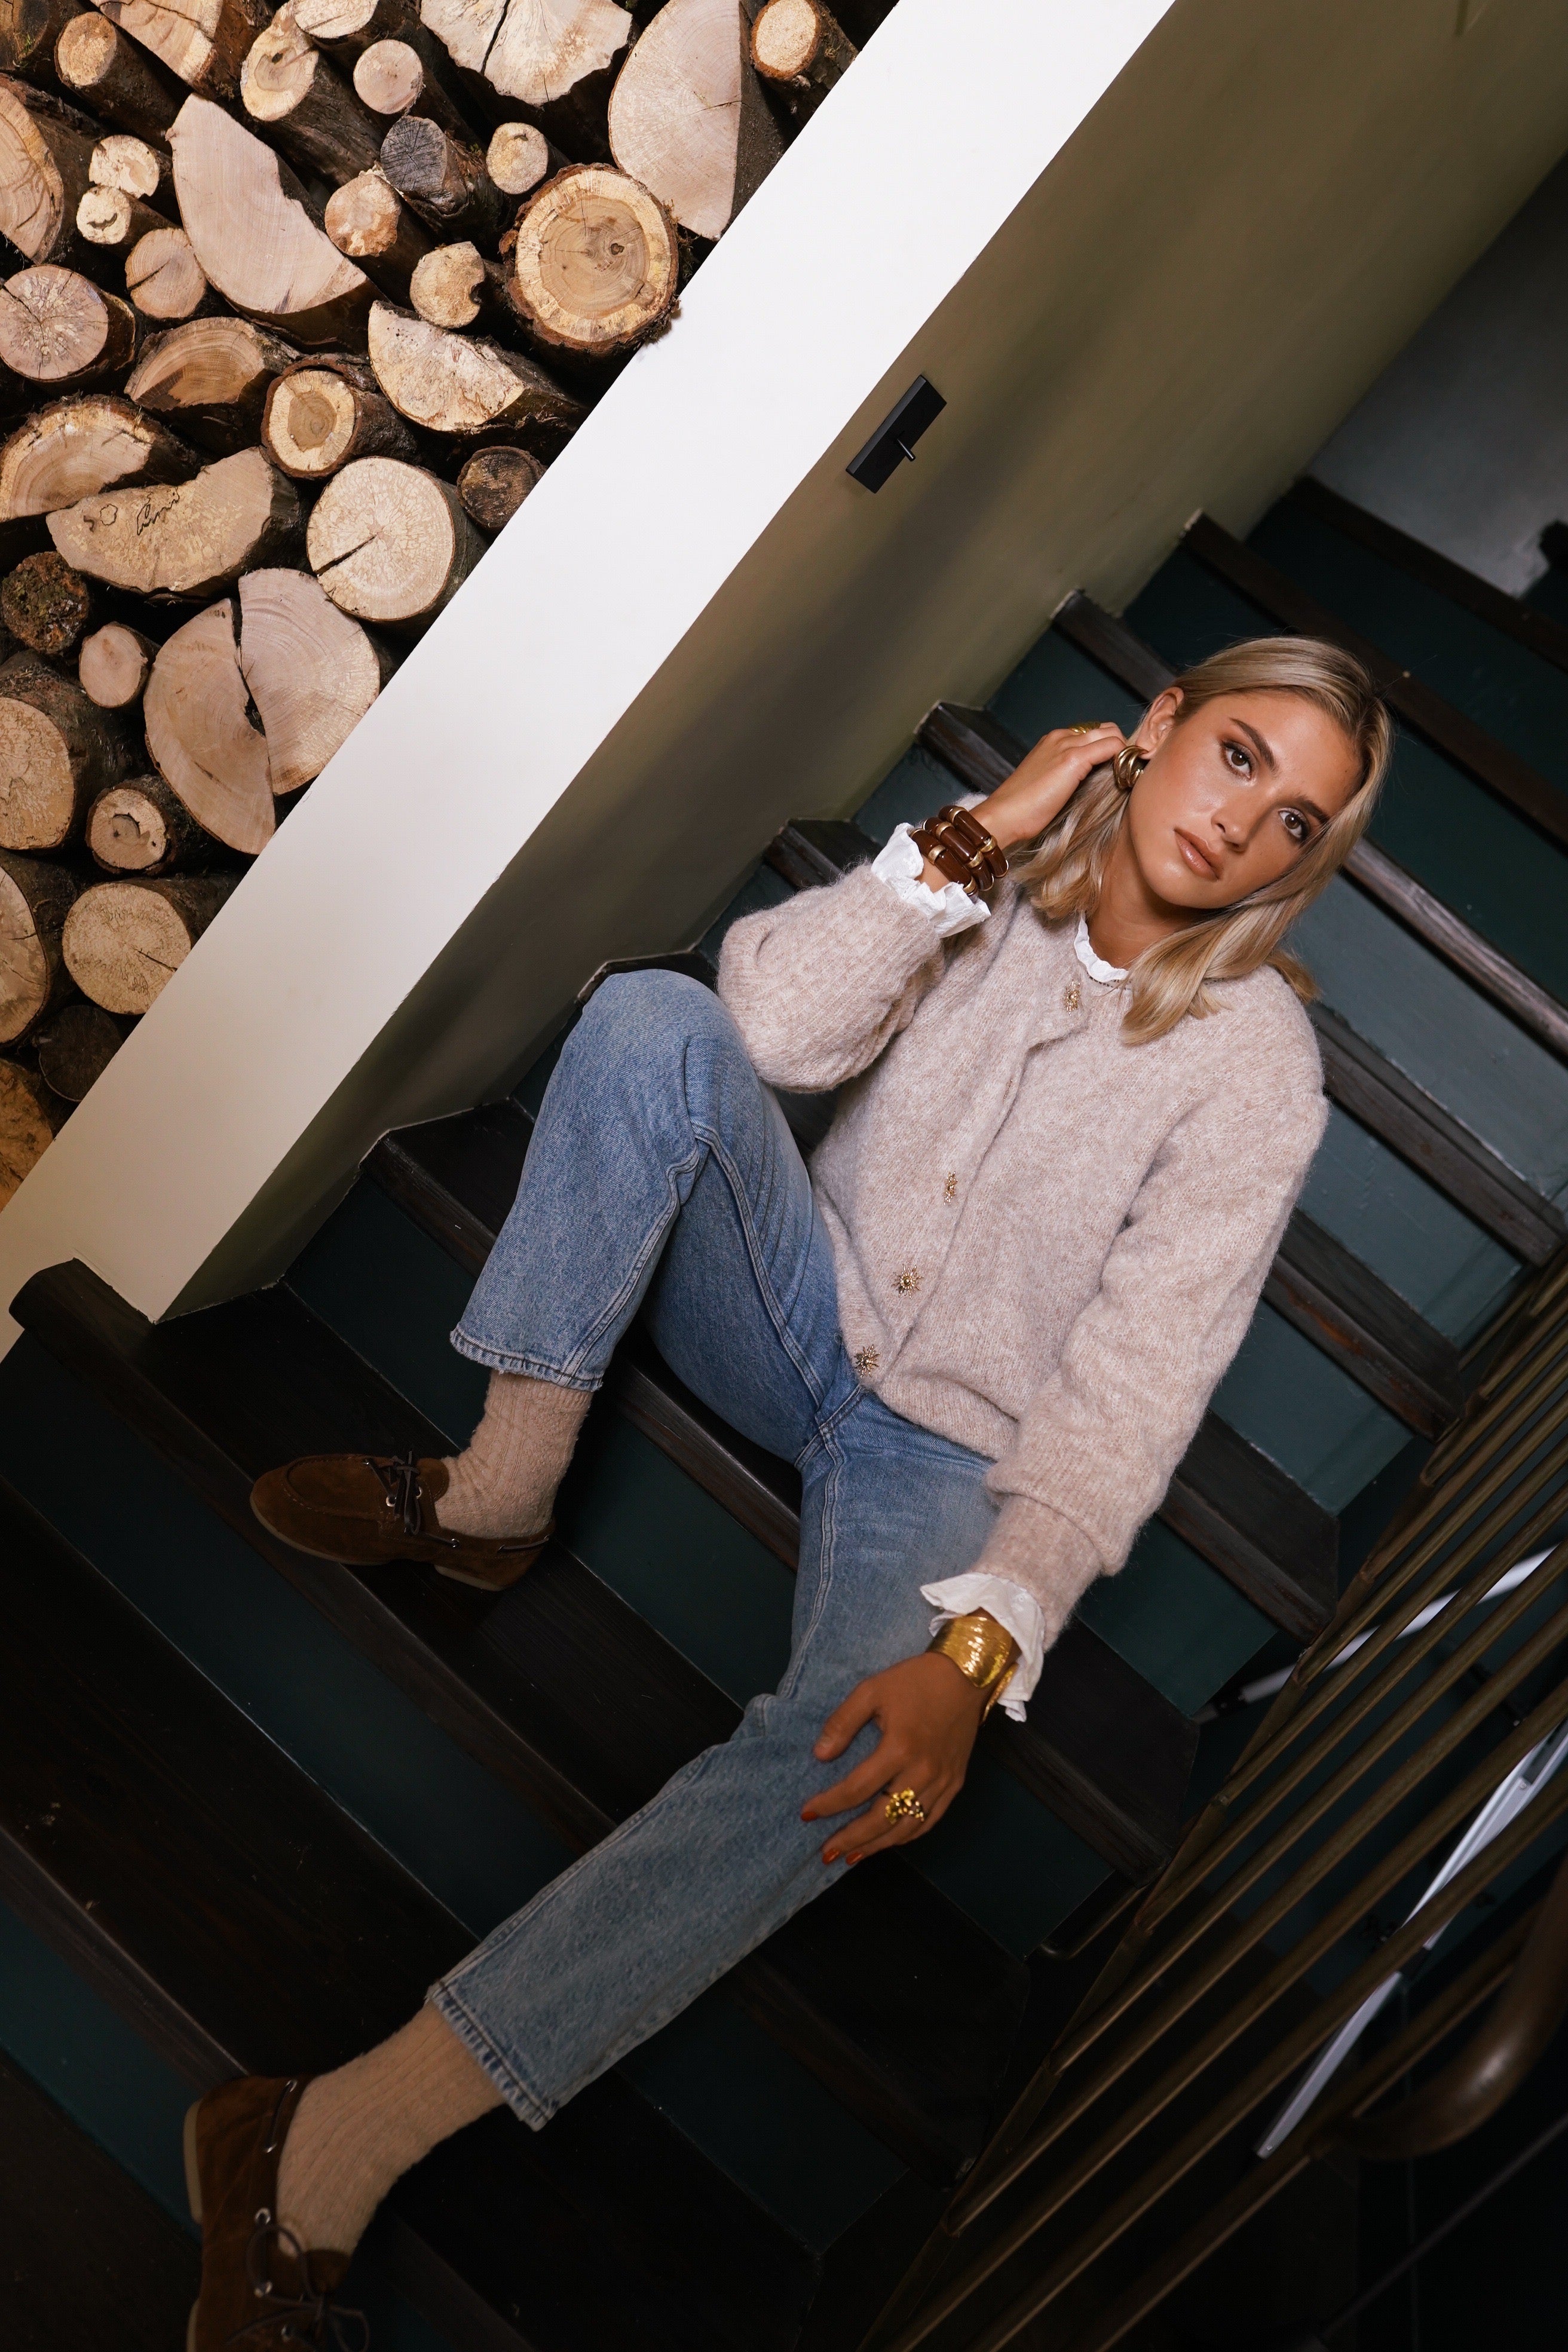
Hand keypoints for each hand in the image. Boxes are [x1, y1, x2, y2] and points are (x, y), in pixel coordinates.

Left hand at [801, 1651, 984, 1865]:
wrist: (966, 1674)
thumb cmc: (915, 1680)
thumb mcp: (871, 1689)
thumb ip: (842, 1722)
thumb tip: (820, 1756)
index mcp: (900, 1748)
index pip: (857, 1788)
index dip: (829, 1804)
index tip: (807, 1814)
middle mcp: (923, 1772)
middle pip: (882, 1818)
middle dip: (851, 1839)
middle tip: (825, 1853)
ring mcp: (943, 1782)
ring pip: (907, 1827)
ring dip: (877, 1845)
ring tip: (852, 1856)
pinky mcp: (955, 1784)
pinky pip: (930, 1820)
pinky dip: (907, 1836)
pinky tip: (888, 1841)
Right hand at [975, 721, 1127, 852]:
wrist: (1003, 815)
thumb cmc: (1022, 808)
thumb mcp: (1048, 783)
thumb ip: (1068, 774)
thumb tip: (1093, 780)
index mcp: (1053, 741)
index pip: (1092, 733)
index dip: (1107, 749)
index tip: (1114, 770)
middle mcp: (1060, 737)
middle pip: (1105, 729)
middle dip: (1120, 747)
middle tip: (1125, 772)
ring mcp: (1067, 745)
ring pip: (1111, 733)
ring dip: (1123, 752)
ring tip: (1125, 776)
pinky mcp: (1073, 759)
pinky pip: (1112, 746)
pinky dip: (1123, 758)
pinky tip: (1123, 777)